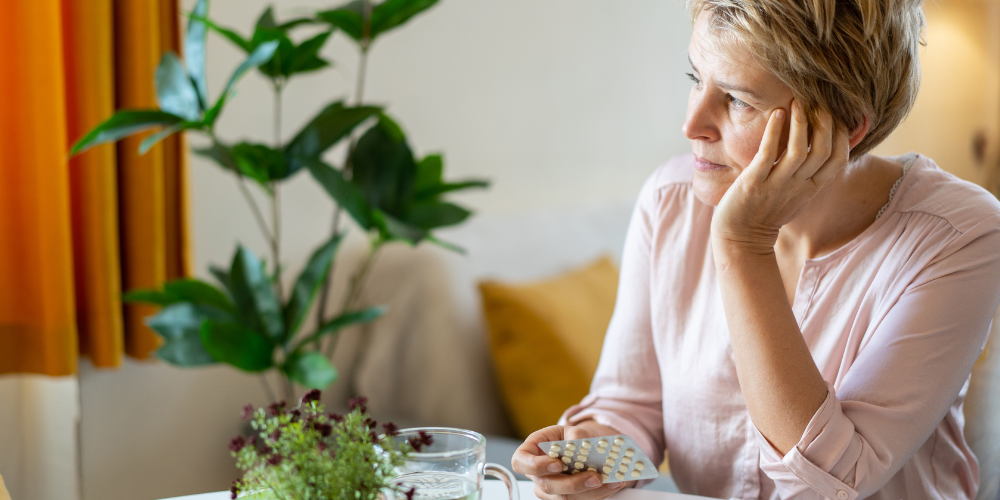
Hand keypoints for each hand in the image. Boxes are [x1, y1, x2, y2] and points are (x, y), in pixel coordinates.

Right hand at [512, 424, 627, 499]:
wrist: (582, 449)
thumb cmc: (570, 438)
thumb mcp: (571, 431)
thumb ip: (575, 436)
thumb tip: (581, 446)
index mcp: (530, 453)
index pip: (520, 463)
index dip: (536, 466)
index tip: (558, 464)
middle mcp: (537, 476)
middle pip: (547, 486)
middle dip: (573, 484)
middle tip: (595, 477)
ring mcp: (550, 491)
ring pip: (565, 499)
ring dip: (591, 492)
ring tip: (613, 481)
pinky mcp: (566, 499)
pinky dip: (599, 494)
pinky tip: (613, 484)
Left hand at [710, 100, 849, 253]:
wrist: (741, 237)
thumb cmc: (768, 211)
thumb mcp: (797, 195)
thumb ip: (811, 174)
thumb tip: (823, 147)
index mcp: (811, 188)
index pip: (839, 159)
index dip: (842, 134)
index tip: (837, 114)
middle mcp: (798, 186)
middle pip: (823, 151)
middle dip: (825, 122)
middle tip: (818, 101)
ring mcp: (776, 185)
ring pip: (799, 150)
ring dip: (801, 123)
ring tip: (798, 101)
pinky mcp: (753, 183)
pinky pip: (768, 154)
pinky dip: (774, 131)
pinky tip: (776, 113)